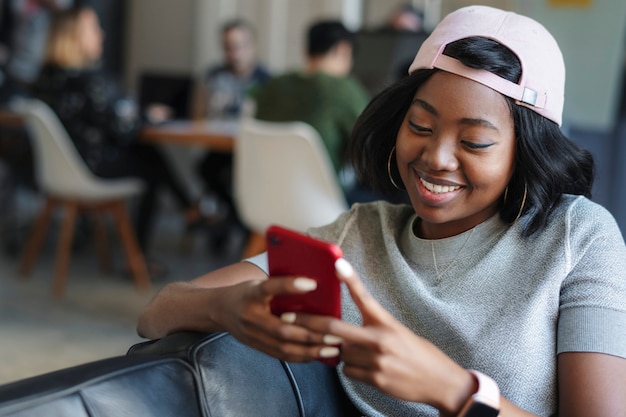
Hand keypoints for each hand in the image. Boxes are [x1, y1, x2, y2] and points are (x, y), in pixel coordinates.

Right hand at [209, 276, 340, 362]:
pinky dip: (302, 356)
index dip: (290, 285)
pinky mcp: (257, 346)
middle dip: (311, 333)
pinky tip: (319, 355)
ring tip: (333, 349)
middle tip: (335, 333)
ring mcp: (252, 335)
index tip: (312, 283)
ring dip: (311, 350)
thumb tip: (313, 284)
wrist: (217, 309)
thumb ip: (279, 285)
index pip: (270, 287)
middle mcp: (250, 316)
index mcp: (251, 293)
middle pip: (282, 329)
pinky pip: (282, 355)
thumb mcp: (258, 282)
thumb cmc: (245, 292)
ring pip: (284, 347)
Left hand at [322, 259, 472, 410]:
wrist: (440, 382)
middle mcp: (380, 340)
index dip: (350, 279)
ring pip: (340, 354)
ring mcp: (376, 361)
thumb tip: (343, 331)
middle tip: (290, 317)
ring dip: (341, 353)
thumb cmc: (418, 353)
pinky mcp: (375, 379)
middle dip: (309, 324)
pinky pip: (349, 371)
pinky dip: (352, 369)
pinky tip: (369, 369)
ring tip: (362, 354)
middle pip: (335, 330)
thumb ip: (373, 328)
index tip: (337, 264)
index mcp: (387, 323)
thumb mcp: (398, 331)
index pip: (364, 298)